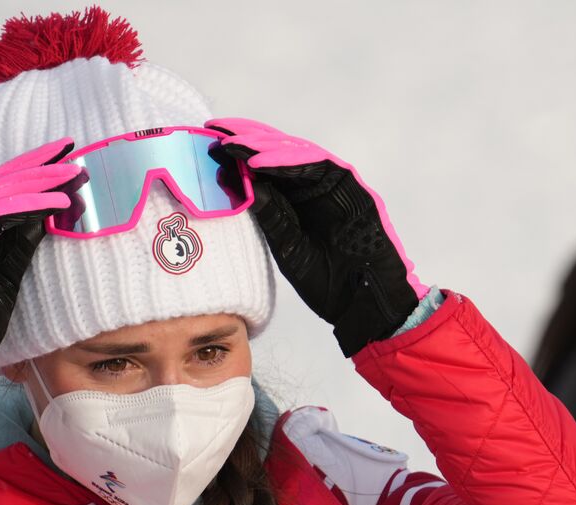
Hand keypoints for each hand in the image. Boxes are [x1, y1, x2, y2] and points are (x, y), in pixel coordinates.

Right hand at [0, 138, 82, 406]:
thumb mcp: (3, 286)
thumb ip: (16, 252)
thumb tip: (43, 219)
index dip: (28, 177)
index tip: (60, 164)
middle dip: (35, 166)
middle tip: (70, 151)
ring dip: (35, 181)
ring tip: (69, 172)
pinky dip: (23, 208)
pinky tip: (51, 201)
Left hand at [207, 117, 428, 356]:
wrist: (364, 304)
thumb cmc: (329, 282)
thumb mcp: (289, 247)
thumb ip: (271, 216)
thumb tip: (244, 183)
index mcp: (300, 201)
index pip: (269, 167)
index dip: (241, 153)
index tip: (211, 143)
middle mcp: (318, 188)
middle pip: (281, 152)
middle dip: (249, 138)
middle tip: (216, 130)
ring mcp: (337, 186)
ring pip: (299, 153)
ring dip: (265, 146)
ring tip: (235, 143)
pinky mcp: (352, 189)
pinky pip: (319, 166)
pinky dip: (290, 161)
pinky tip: (262, 160)